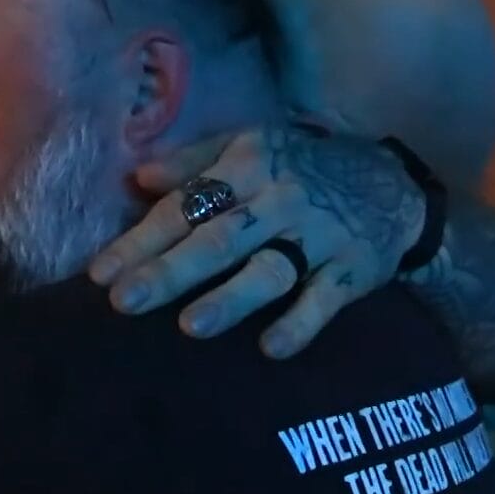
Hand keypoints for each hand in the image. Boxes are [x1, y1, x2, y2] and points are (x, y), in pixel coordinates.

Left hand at [88, 121, 422, 358]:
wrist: (394, 184)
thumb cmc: (303, 167)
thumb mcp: (251, 145)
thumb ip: (193, 162)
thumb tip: (137, 179)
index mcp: (249, 165)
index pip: (186, 206)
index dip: (142, 240)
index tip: (100, 274)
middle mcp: (280, 199)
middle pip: (219, 239)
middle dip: (171, 271)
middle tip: (126, 301)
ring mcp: (318, 236)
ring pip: (270, 269)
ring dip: (231, 298)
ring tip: (191, 326)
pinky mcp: (352, 269)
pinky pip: (325, 300)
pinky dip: (301, 323)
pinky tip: (272, 347)